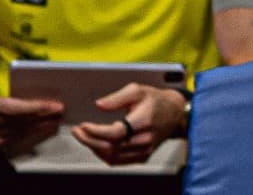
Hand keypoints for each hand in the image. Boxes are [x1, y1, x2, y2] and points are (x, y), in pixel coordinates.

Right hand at [0, 51, 62, 150]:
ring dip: (39, 126)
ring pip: (18, 131)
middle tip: (60, 109)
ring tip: (57, 118)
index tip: (51, 105)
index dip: (32, 107)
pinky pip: (15, 138)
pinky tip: (44, 127)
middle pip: (18, 120)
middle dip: (41, 116)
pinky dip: (31, 133)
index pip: (11, 107)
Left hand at [70, 83, 186, 166]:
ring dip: (95, 148)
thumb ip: (117, 97)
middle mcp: (144, 138)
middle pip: (111, 147)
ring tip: (85, 137)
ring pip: (112, 157)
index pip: (116, 132)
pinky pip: (118, 161)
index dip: (96, 131)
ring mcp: (144, 150)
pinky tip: (97, 145)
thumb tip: (99, 105)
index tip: (83, 125)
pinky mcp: (142, 156)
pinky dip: (104, 155)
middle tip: (77, 132)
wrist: (175, 113)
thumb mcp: (138, 90)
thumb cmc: (156, 100)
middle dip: (89, 140)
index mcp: (144, 120)